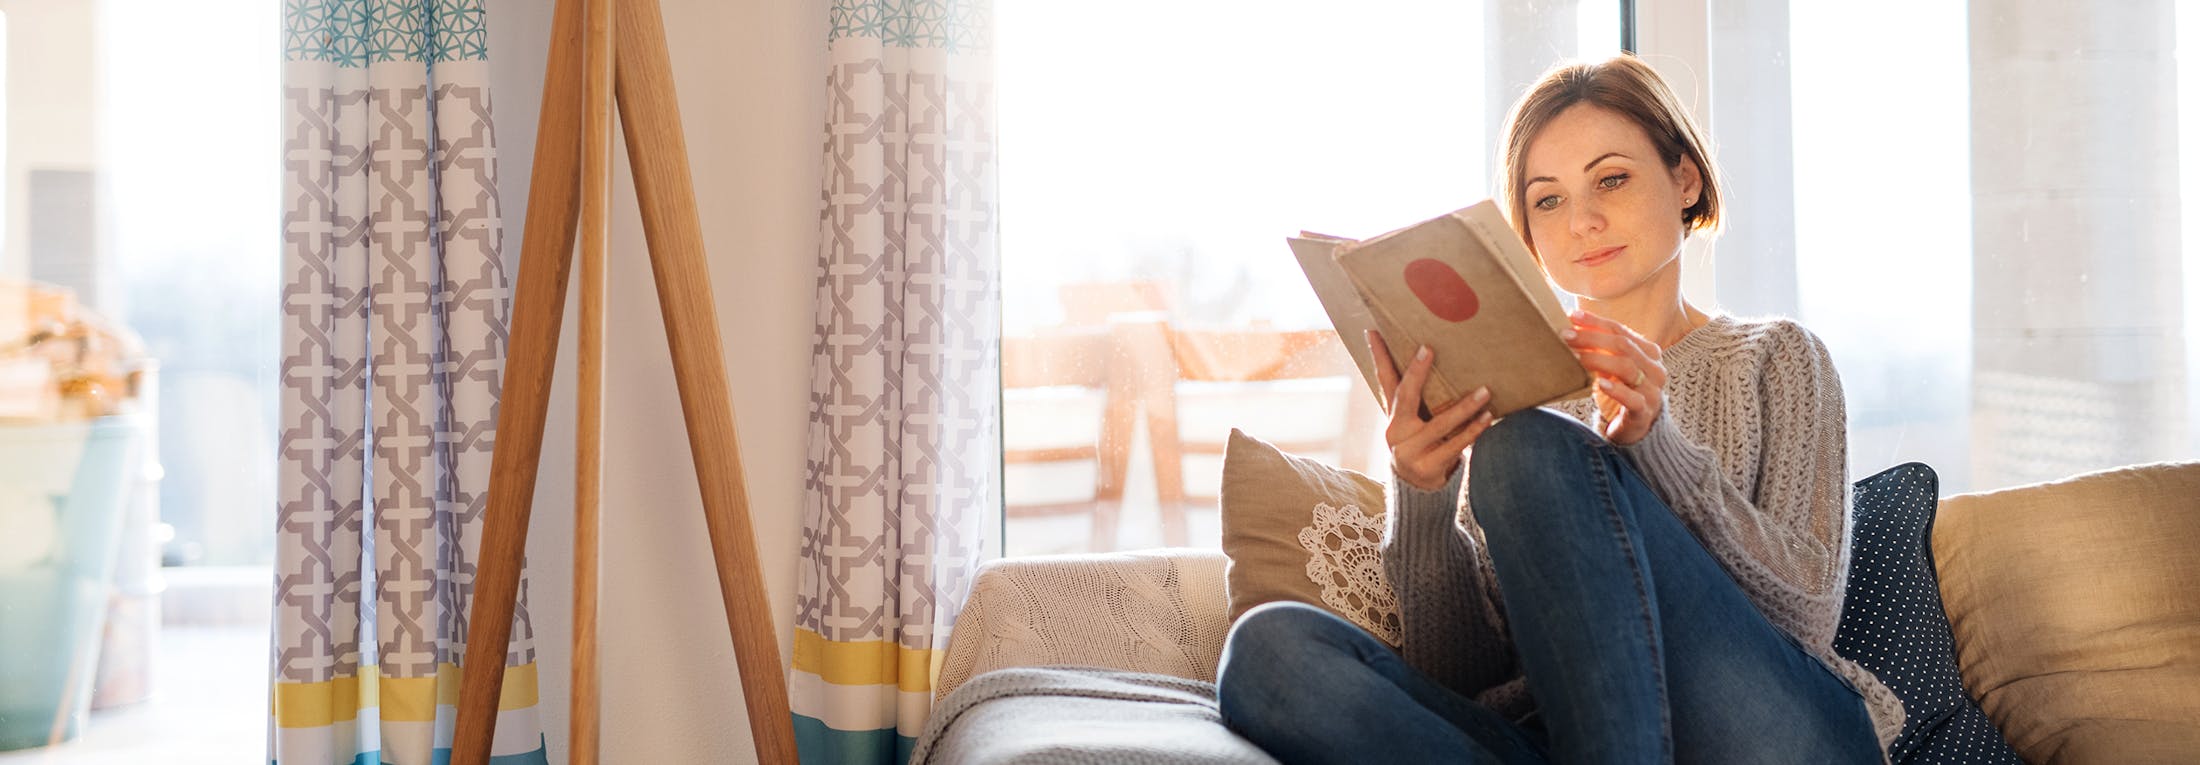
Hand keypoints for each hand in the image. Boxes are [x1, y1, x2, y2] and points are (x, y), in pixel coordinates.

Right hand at [1368, 329, 1494, 490]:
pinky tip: (1487, 418)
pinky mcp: (1427, 468)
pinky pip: (1455, 446)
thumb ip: (1416, 399)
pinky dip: (1473, 431)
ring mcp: (1410, 452)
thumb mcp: (1413, 424)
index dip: (1378, 356)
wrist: (1416, 491)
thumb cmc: (1421, 446)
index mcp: (1394, 416)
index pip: (1383, 381)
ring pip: (1439, 424)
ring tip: (1485, 391)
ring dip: (1464, 407)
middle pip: (1404, 397)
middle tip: (1428, 350)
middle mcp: (1396, 432)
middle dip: (1416, 372)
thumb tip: (1432, 357)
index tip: (1374, 331)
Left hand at [1563, 310, 1665, 444]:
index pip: (1621, 331)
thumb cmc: (1621, 391)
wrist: (1635, 428)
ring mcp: (1652, 390)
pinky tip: (1600, 384)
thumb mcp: (1611, 366)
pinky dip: (1616, 390)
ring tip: (1575, 357)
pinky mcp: (1644, 412)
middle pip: (1623, 346)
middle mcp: (1654, 368)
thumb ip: (1599, 347)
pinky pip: (1633, 399)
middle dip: (1592, 338)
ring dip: (1598, 360)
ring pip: (1627, 368)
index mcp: (1648, 352)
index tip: (1572, 317)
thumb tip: (1571, 323)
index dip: (1596, 322)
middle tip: (1566, 336)